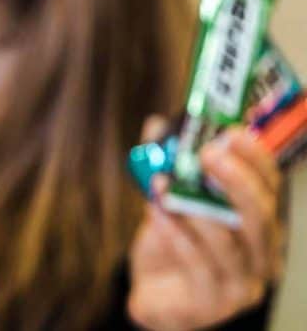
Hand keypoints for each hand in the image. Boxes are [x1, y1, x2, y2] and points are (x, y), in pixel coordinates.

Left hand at [127, 122, 283, 330]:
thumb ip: (166, 163)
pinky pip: (198, 265)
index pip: (270, 187)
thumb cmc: (173, 242)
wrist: (155, 293)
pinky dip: (176, 235)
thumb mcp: (171, 199)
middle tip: (207, 154)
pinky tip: (156, 212)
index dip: (256, 159)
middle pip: (260, 215)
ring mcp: (241, 282)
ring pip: (228, 243)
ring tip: (162, 182)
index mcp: (258, 223)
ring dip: (193, 207)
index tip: (233, 132)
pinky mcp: (213, 302)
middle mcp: (260, 253)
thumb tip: (156, 124)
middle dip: (236, 181)